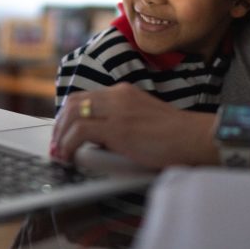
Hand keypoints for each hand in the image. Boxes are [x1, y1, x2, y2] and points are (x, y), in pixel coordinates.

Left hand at [50, 83, 217, 168]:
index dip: (68, 115)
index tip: (63, 133)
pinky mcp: (118, 128)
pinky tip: (69, 156)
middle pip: (74, 102)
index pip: (85, 96)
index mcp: (124, 92)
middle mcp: (118, 95)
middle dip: (59, 124)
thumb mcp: (142, 118)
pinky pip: (80, 131)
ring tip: (60, 153)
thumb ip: (120, 121)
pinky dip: (68, 144)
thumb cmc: (173, 134)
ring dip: (60, 135)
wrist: (193, 137)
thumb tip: (96, 138)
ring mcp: (118, 110)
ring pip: (73, 113)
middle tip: (56, 144)